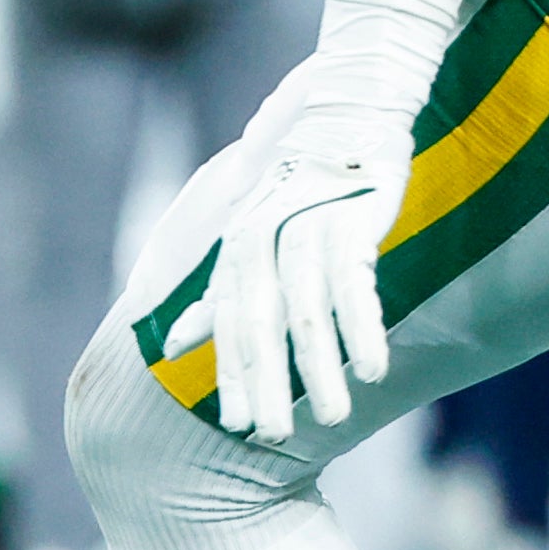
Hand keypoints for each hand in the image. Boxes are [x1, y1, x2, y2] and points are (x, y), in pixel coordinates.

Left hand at [205, 110, 408, 442]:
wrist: (347, 111)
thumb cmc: (300, 184)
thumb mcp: (250, 236)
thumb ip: (217, 293)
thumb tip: (174, 344)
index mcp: (238, 248)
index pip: (230, 324)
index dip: (233, 376)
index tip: (240, 427)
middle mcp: (264, 239)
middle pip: (262, 325)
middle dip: (266, 385)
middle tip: (274, 438)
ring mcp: (307, 230)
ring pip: (308, 313)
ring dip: (321, 369)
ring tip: (333, 417)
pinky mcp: (351, 221)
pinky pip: (356, 286)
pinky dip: (364, 330)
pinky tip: (374, 370)